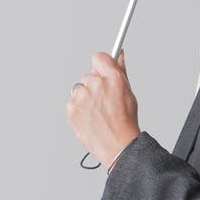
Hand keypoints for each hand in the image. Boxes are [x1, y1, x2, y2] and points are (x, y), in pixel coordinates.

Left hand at [66, 49, 139, 167]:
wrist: (118, 145)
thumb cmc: (125, 121)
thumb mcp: (128, 92)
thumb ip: (120, 70)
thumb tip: (119, 54)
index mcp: (112, 78)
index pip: (99, 57)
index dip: (101, 65)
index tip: (102, 71)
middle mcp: (95, 85)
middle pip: (88, 76)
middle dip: (94, 85)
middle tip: (103, 100)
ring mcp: (81, 97)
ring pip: (79, 90)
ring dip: (85, 97)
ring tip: (97, 112)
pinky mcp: (71, 109)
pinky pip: (72, 103)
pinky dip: (78, 109)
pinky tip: (90, 118)